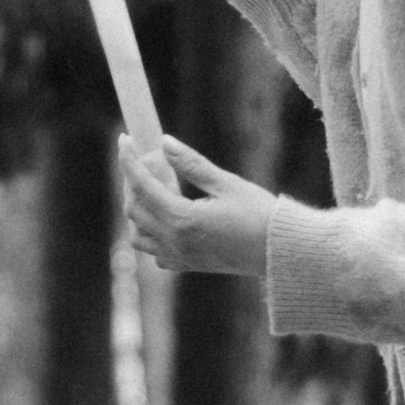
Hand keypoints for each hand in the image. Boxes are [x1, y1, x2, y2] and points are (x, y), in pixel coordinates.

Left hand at [122, 136, 273, 278]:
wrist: (280, 252)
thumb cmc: (259, 215)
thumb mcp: (226, 183)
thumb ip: (191, 164)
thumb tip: (164, 142)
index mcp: (183, 219)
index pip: (142, 185)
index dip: (129, 160)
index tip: (124, 139)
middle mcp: (175, 242)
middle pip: (134, 209)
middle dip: (132, 181)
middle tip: (143, 160)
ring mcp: (179, 257)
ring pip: (138, 235)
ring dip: (138, 210)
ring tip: (155, 188)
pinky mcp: (188, 266)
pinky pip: (155, 252)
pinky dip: (152, 234)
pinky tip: (168, 217)